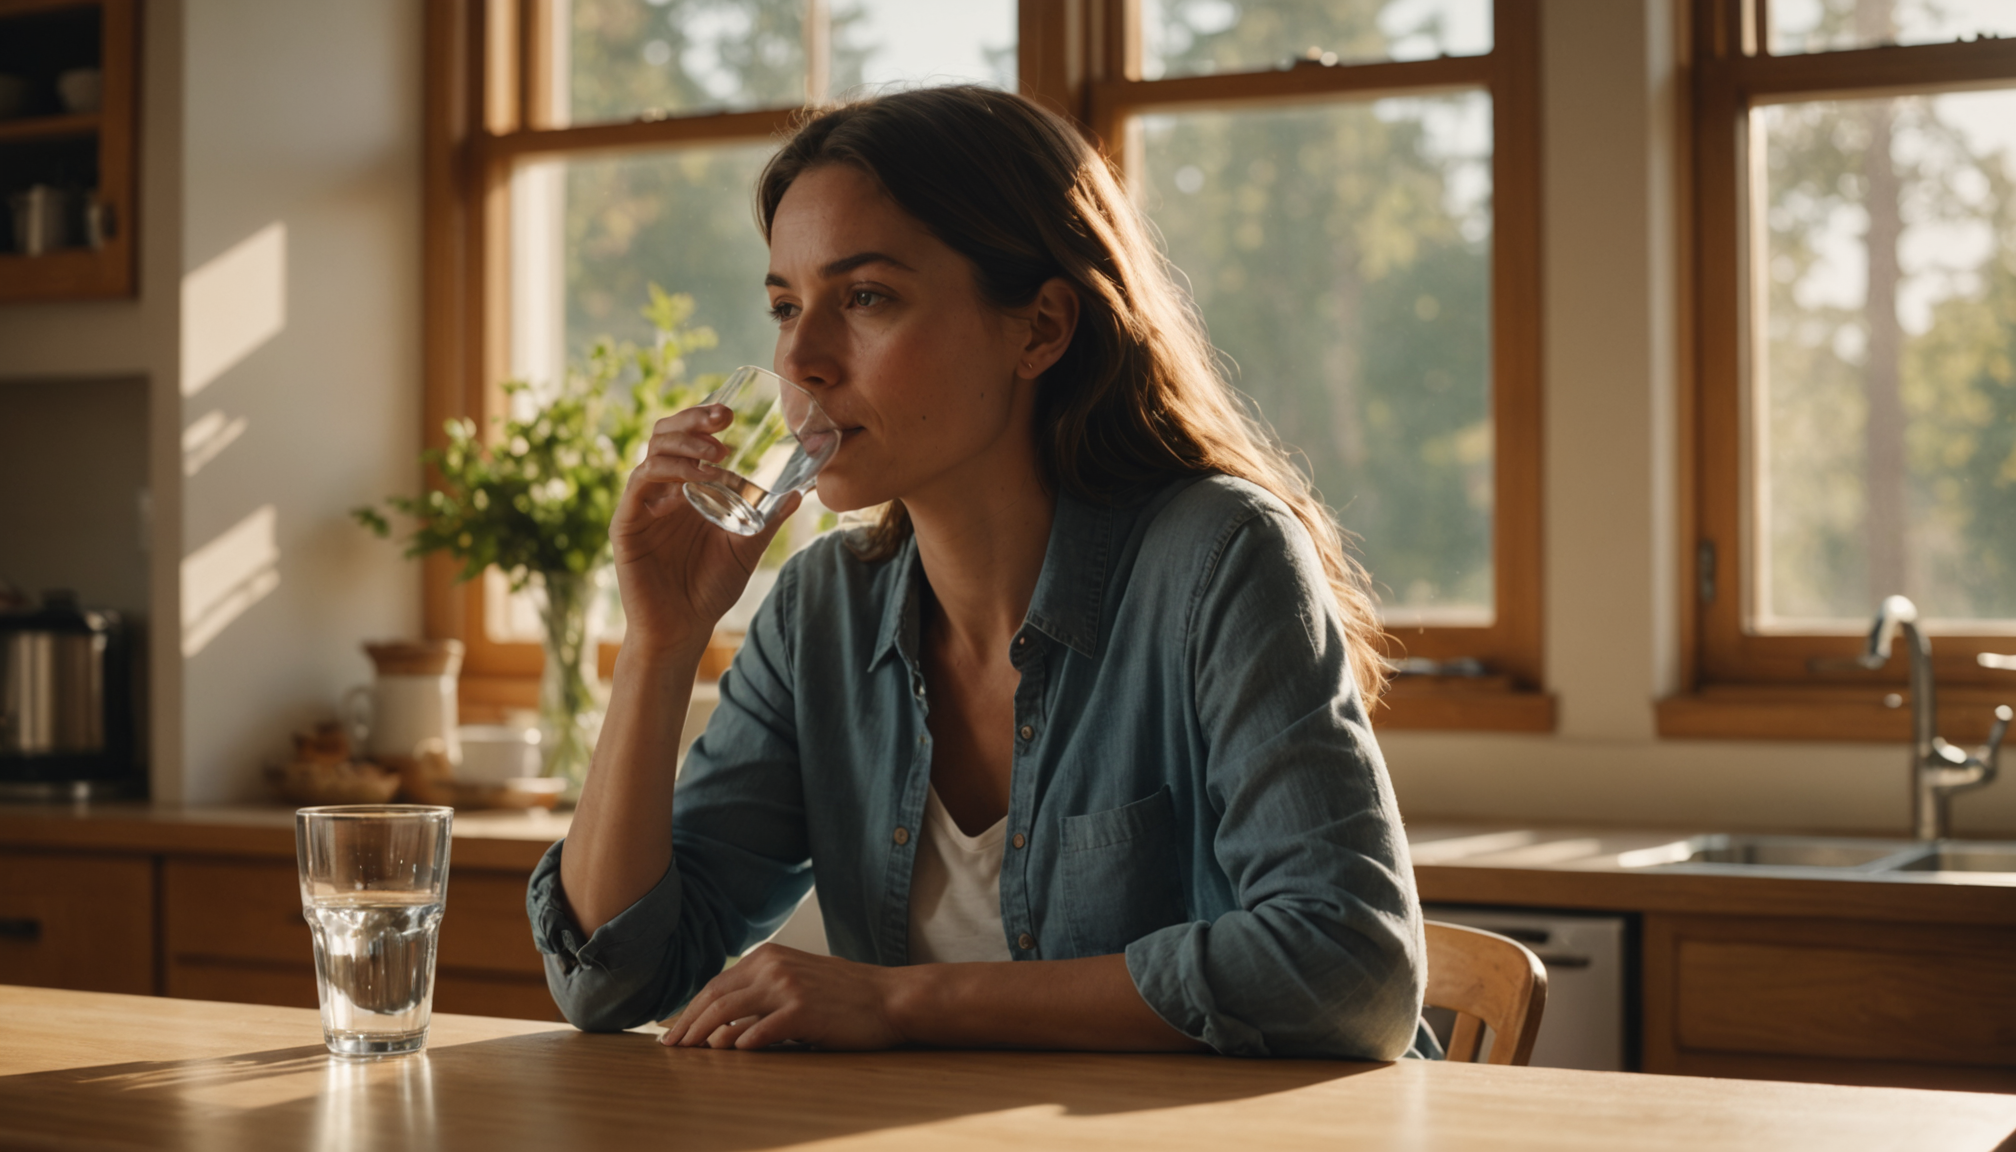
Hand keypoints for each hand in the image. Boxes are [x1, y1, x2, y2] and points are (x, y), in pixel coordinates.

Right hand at [613, 405, 798, 653]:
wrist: (681, 630)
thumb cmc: (709, 590)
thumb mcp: (746, 549)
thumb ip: (768, 520)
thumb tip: (801, 493)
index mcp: (686, 489)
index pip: (688, 439)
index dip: (703, 420)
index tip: (732, 413)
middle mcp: (662, 490)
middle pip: (666, 434)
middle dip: (693, 419)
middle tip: (724, 417)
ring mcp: (642, 504)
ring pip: (653, 451)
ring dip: (685, 443)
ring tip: (717, 452)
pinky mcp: (627, 522)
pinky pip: (640, 482)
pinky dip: (668, 472)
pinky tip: (693, 479)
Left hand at [659, 944, 908, 1051]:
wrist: (890, 997)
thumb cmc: (846, 995)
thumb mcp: (798, 982)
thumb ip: (762, 995)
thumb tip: (721, 1026)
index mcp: (769, 956)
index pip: (716, 984)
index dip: (690, 1010)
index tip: (673, 1031)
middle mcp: (774, 967)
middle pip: (714, 997)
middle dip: (687, 1024)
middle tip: (670, 1047)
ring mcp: (788, 987)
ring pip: (728, 1013)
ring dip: (703, 1036)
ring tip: (689, 1054)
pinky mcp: (803, 1011)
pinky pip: (762, 1030)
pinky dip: (741, 1044)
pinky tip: (730, 1055)